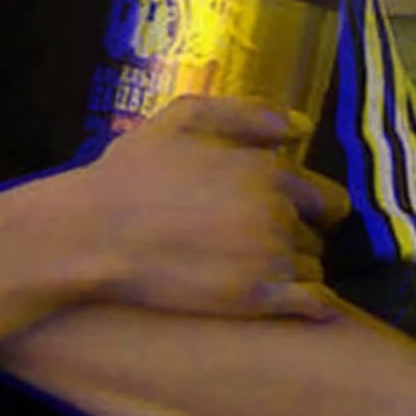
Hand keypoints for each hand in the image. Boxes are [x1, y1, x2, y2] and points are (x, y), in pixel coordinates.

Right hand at [74, 95, 350, 321]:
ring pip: (312, 266)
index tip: (273, 211)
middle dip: (297, 234)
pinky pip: (310, 303)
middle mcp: (276, 212)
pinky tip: (281, 296)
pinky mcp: (255, 299)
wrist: (93, 232)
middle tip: (253, 238)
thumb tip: (300, 126)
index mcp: (264, 170)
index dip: (305, 203)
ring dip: (293, 266)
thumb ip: (245, 113)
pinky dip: (307, 301)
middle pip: (317, 232)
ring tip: (248, 265)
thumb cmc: (131, 171)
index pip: (322, 195)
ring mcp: (268, 258)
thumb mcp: (180, 117)